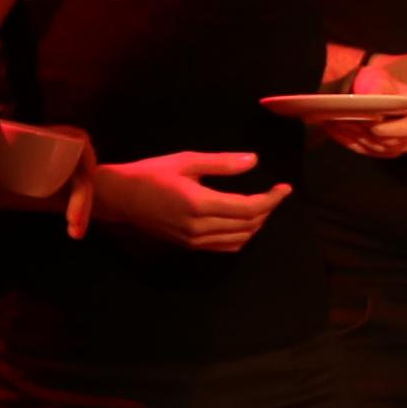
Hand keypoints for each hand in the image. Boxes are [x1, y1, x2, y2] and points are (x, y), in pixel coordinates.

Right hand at [93, 148, 292, 252]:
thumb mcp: (187, 160)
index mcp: (199, 204)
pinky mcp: (190, 246)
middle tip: (277, 193)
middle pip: (248, 225)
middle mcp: (199, 227)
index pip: (248, 208)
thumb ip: (221, 163)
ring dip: (257, 224)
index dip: (272, 199)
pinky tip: (246, 222)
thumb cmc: (152, 173)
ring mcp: (194, 240)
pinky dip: (242, 236)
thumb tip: (253, 161)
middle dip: (268, 209)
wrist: (121, 197)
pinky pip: (225, 247)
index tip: (285, 187)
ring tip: (265, 205)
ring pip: (240, 238)